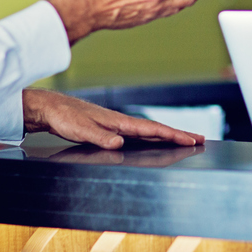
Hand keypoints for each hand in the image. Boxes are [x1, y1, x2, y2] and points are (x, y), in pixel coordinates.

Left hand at [22, 89, 205, 148]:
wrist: (50, 108)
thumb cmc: (64, 117)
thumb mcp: (81, 130)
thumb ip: (100, 137)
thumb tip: (120, 143)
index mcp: (118, 122)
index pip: (152, 129)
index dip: (173, 135)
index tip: (192, 139)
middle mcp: (121, 122)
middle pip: (156, 129)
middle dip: (179, 134)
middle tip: (201, 139)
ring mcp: (117, 125)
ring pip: (149, 131)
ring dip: (168, 136)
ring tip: (186, 140)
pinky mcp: (110, 129)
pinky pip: (138, 134)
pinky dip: (152, 137)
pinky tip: (155, 142)